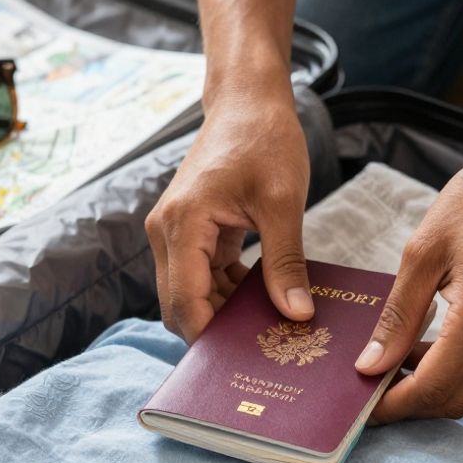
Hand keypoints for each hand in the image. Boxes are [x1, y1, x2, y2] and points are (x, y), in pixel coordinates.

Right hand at [146, 95, 311, 341]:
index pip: (185, 302)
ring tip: (268, 329)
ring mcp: (174, 232)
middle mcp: (166, 231)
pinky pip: (202, 276)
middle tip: (260, 352)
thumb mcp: (282, 202)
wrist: (248, 100)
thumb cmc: (264, 138)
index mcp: (182, 224)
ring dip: (224, 312)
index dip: (210, 338)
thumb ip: (285, 262)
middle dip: (215, 331)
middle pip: (179, 305)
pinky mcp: (190, 231)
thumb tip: (296, 315)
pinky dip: (227, 291)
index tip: (244, 362)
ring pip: (190, 294)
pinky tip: (264, 300)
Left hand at [354, 126, 462, 422]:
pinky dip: (454, 369)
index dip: (394, 405)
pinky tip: (423, 347)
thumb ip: (397, 316)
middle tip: (372, 394)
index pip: (433, 388)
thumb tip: (371, 364)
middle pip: (456, 401)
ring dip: (432, 388)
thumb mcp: (421, 254)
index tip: (363, 406)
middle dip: (412, 405)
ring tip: (390, 368)